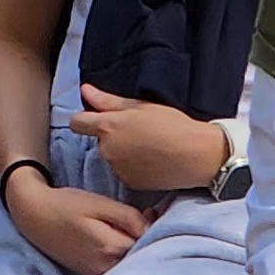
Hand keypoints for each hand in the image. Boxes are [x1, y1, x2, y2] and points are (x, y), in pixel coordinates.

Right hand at [1, 166, 147, 274]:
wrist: (34, 216)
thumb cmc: (67, 205)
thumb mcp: (100, 203)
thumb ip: (129, 217)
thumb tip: (152, 227)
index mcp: (111, 249)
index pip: (148, 242)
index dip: (154, 225)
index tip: (152, 211)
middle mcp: (106, 267)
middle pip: (140, 255)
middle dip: (148, 237)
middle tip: (146, 214)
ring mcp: (97, 273)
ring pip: (129, 262)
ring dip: (135, 245)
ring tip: (130, 223)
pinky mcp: (91, 273)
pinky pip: (116, 265)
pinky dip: (123, 252)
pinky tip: (118, 235)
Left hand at [69, 85, 230, 196]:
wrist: (196, 155)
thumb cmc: (172, 125)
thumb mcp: (141, 106)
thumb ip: (108, 101)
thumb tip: (85, 91)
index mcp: (108, 127)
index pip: (78, 123)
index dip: (85, 120)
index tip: (97, 119)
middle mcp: (107, 150)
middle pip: (99, 141)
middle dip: (112, 136)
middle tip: (138, 131)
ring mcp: (117, 169)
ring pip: (112, 157)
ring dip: (122, 152)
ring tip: (148, 147)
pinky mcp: (130, 184)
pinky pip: (124, 172)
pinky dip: (133, 167)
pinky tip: (152, 161)